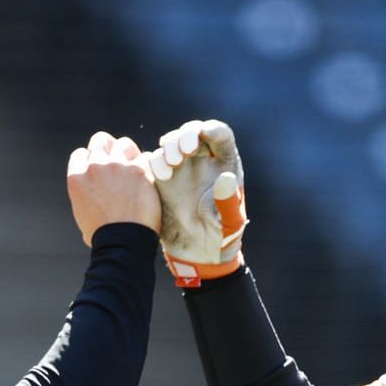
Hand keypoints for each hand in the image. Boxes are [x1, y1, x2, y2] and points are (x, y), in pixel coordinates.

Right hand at [66, 131, 159, 244]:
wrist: (123, 243)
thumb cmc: (103, 237)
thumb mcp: (83, 214)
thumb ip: (87, 196)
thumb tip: (94, 198)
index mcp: (77, 177)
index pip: (81, 154)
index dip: (90, 161)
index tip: (97, 171)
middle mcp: (96, 167)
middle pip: (100, 141)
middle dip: (108, 148)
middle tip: (116, 162)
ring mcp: (119, 166)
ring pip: (124, 144)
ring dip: (128, 153)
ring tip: (133, 168)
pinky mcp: (141, 171)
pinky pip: (145, 158)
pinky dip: (146, 166)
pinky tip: (147, 177)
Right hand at [144, 118, 246, 286]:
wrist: (197, 255)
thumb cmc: (222, 238)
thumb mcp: (231, 224)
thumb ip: (229, 203)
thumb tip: (225, 179)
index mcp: (224, 165)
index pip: (220, 135)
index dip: (212, 129)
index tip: (204, 134)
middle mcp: (202, 161)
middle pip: (193, 132)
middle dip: (186, 135)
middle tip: (185, 149)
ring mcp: (181, 169)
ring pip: (172, 143)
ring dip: (170, 146)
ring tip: (173, 163)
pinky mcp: (162, 181)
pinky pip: (155, 162)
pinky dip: (156, 163)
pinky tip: (163, 176)